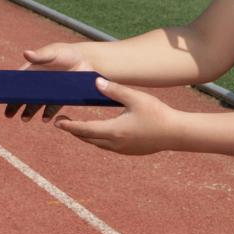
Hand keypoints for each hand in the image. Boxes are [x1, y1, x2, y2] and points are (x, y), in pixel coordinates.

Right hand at [4, 44, 90, 121]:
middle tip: (8, 115)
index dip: (10, 88)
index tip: (1, 97)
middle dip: (16, 104)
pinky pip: (52, 107)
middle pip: (25, 94)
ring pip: (36, 103)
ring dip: (29, 111)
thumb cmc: (68, 53)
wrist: (88, 60)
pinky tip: (44, 119)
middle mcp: (39, 81)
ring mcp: (49, 90)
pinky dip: (48, 113)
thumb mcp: (53, 52)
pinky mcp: (61, 97)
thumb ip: (40, 55)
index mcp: (34, 69)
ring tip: (24, 119)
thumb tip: (25, 53)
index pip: (18, 80)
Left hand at [53, 78, 180, 155]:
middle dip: (74, 131)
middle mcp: (115, 143)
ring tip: (76, 127)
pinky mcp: (129, 151)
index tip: (57, 123)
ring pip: (97, 144)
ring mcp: (122, 150)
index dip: (70, 126)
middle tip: (62, 123)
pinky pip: (107, 146)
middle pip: (88, 138)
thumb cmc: (158, 114)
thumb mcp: (135, 98)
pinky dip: (98, 139)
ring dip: (86, 136)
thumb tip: (95, 82)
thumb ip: (114, 90)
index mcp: (114, 131)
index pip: (85, 129)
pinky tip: (98, 132)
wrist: (176, 133)